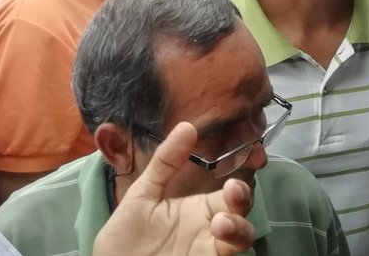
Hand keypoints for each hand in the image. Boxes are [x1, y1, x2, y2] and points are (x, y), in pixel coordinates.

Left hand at [92, 122, 254, 255]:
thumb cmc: (125, 234)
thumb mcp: (143, 194)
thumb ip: (165, 163)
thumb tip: (187, 126)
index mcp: (199, 208)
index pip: (231, 192)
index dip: (240, 181)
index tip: (242, 165)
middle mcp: (209, 228)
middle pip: (242, 212)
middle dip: (243, 200)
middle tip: (232, 190)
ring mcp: (208, 248)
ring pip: (242, 237)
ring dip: (240, 228)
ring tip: (221, 222)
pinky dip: (229, 246)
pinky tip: (216, 236)